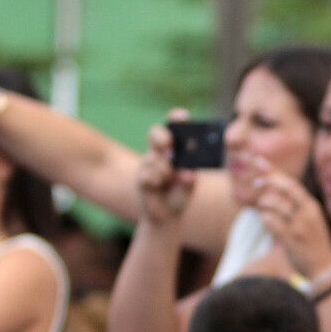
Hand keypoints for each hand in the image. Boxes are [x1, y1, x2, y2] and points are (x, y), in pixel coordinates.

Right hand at [136, 109, 196, 225]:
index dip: (176, 118)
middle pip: (156, 133)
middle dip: (161, 137)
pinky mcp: (141, 177)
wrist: (167, 215)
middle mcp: (160, 152)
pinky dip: (155, 180)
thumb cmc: (180, 194)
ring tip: (169, 179)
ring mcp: (149, 163)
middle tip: (168, 144)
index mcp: (175, 148)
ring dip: (163, 169)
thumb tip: (188, 173)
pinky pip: (147, 175)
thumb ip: (189, 177)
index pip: (175, 128)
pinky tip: (159, 186)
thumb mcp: (189, 185)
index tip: (181, 115)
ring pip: (153, 158)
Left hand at [255, 161, 330, 276]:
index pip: (291, 183)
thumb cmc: (313, 242)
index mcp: (311, 206)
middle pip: (284, 188)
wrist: (324, 267)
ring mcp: (299, 226)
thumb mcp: (309, 219)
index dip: (274, 171)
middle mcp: (307, 213)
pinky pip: (270, 222)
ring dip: (263, 205)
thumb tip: (269, 188)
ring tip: (264, 209)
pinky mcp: (290, 239)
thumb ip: (293, 204)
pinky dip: (264, 218)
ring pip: (273, 204)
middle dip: (267, 181)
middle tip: (255, 182)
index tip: (259, 161)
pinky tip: (266, 221)